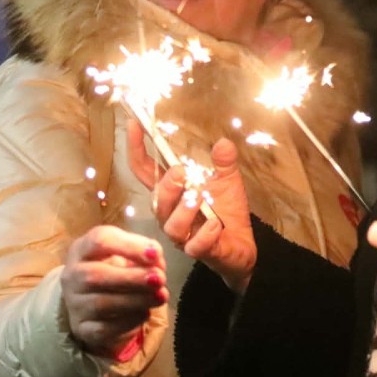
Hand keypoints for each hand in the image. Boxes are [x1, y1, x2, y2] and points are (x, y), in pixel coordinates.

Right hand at [60, 225, 164, 358]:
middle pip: (95, 275)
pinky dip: (128, 321)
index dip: (130, 247)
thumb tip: (157, 261)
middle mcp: (72, 275)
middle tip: (160, 279)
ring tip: (161, 296)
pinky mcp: (82, 328)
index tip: (156, 254)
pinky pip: (103, 329)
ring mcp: (74, 304)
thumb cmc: (115, 267)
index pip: (100, 241)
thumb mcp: (127, 252)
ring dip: (136, 300)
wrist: (92, 299)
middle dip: (132, 278)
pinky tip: (146, 313)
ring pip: (101, 304)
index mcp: (82, 249)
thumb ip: (143, 251)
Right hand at [129, 121, 255, 293]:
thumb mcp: (228, 182)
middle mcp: (171, 214)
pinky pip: (195, 246)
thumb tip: (222, 143)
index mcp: (174, 193)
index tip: (135, 125)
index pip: (147, 171)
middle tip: (180, 172)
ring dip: (183, 209)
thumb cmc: (227, 212)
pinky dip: (205, 234)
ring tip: (199, 196)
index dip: (138, 149)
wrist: (241, 247)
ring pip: (171, 225)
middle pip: (156, 201)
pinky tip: (216, 224)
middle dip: (166, 186)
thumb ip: (224, 163)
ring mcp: (183, 235)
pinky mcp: (199, 252)